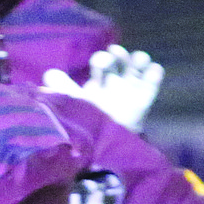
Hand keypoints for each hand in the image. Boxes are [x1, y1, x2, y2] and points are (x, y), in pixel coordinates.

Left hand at [41, 45, 163, 131]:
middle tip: (108, 60)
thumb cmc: (83, 123)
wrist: (101, 147)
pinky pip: (153, 78)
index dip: (100, 59)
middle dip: (114, 56)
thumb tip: (50, 73)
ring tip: (136, 60)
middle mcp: (113, 86)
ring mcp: (129, 91)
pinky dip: (153, 71)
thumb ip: (60, 88)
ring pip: (138, 64)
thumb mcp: (69, 104)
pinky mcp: (143, 99)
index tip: (98, 60)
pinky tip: (149, 71)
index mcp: (95, 86)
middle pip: (117, 61)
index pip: (99, 66)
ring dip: (138, 58)